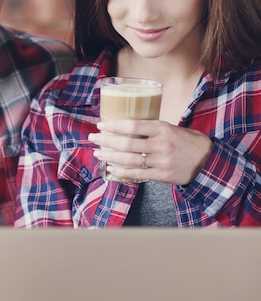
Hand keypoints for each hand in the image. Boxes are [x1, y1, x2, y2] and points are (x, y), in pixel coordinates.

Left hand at [89, 119, 212, 185]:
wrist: (208, 162)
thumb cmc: (189, 142)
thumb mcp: (174, 128)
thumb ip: (154, 129)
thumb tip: (129, 127)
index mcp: (163, 128)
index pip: (133, 125)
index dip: (115, 125)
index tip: (101, 124)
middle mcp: (161, 144)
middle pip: (127, 143)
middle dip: (107, 141)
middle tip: (93, 138)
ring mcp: (160, 161)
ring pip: (129, 159)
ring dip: (110, 156)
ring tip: (98, 152)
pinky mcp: (161, 176)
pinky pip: (137, 174)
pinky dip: (122, 172)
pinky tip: (111, 167)